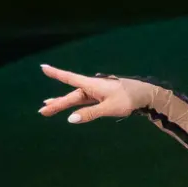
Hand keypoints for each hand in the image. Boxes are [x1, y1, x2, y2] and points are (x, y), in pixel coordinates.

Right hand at [38, 65, 164, 122]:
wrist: (146, 95)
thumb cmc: (128, 99)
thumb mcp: (109, 108)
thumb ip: (90, 113)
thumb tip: (70, 119)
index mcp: (91, 85)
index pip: (69, 78)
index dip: (55, 73)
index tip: (42, 67)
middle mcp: (91, 87)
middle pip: (71, 95)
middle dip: (56, 103)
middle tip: (42, 111)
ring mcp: (96, 92)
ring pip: (76, 99)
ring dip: (63, 104)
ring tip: (48, 107)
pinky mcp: (102, 98)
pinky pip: (84, 102)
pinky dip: (75, 105)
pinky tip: (69, 109)